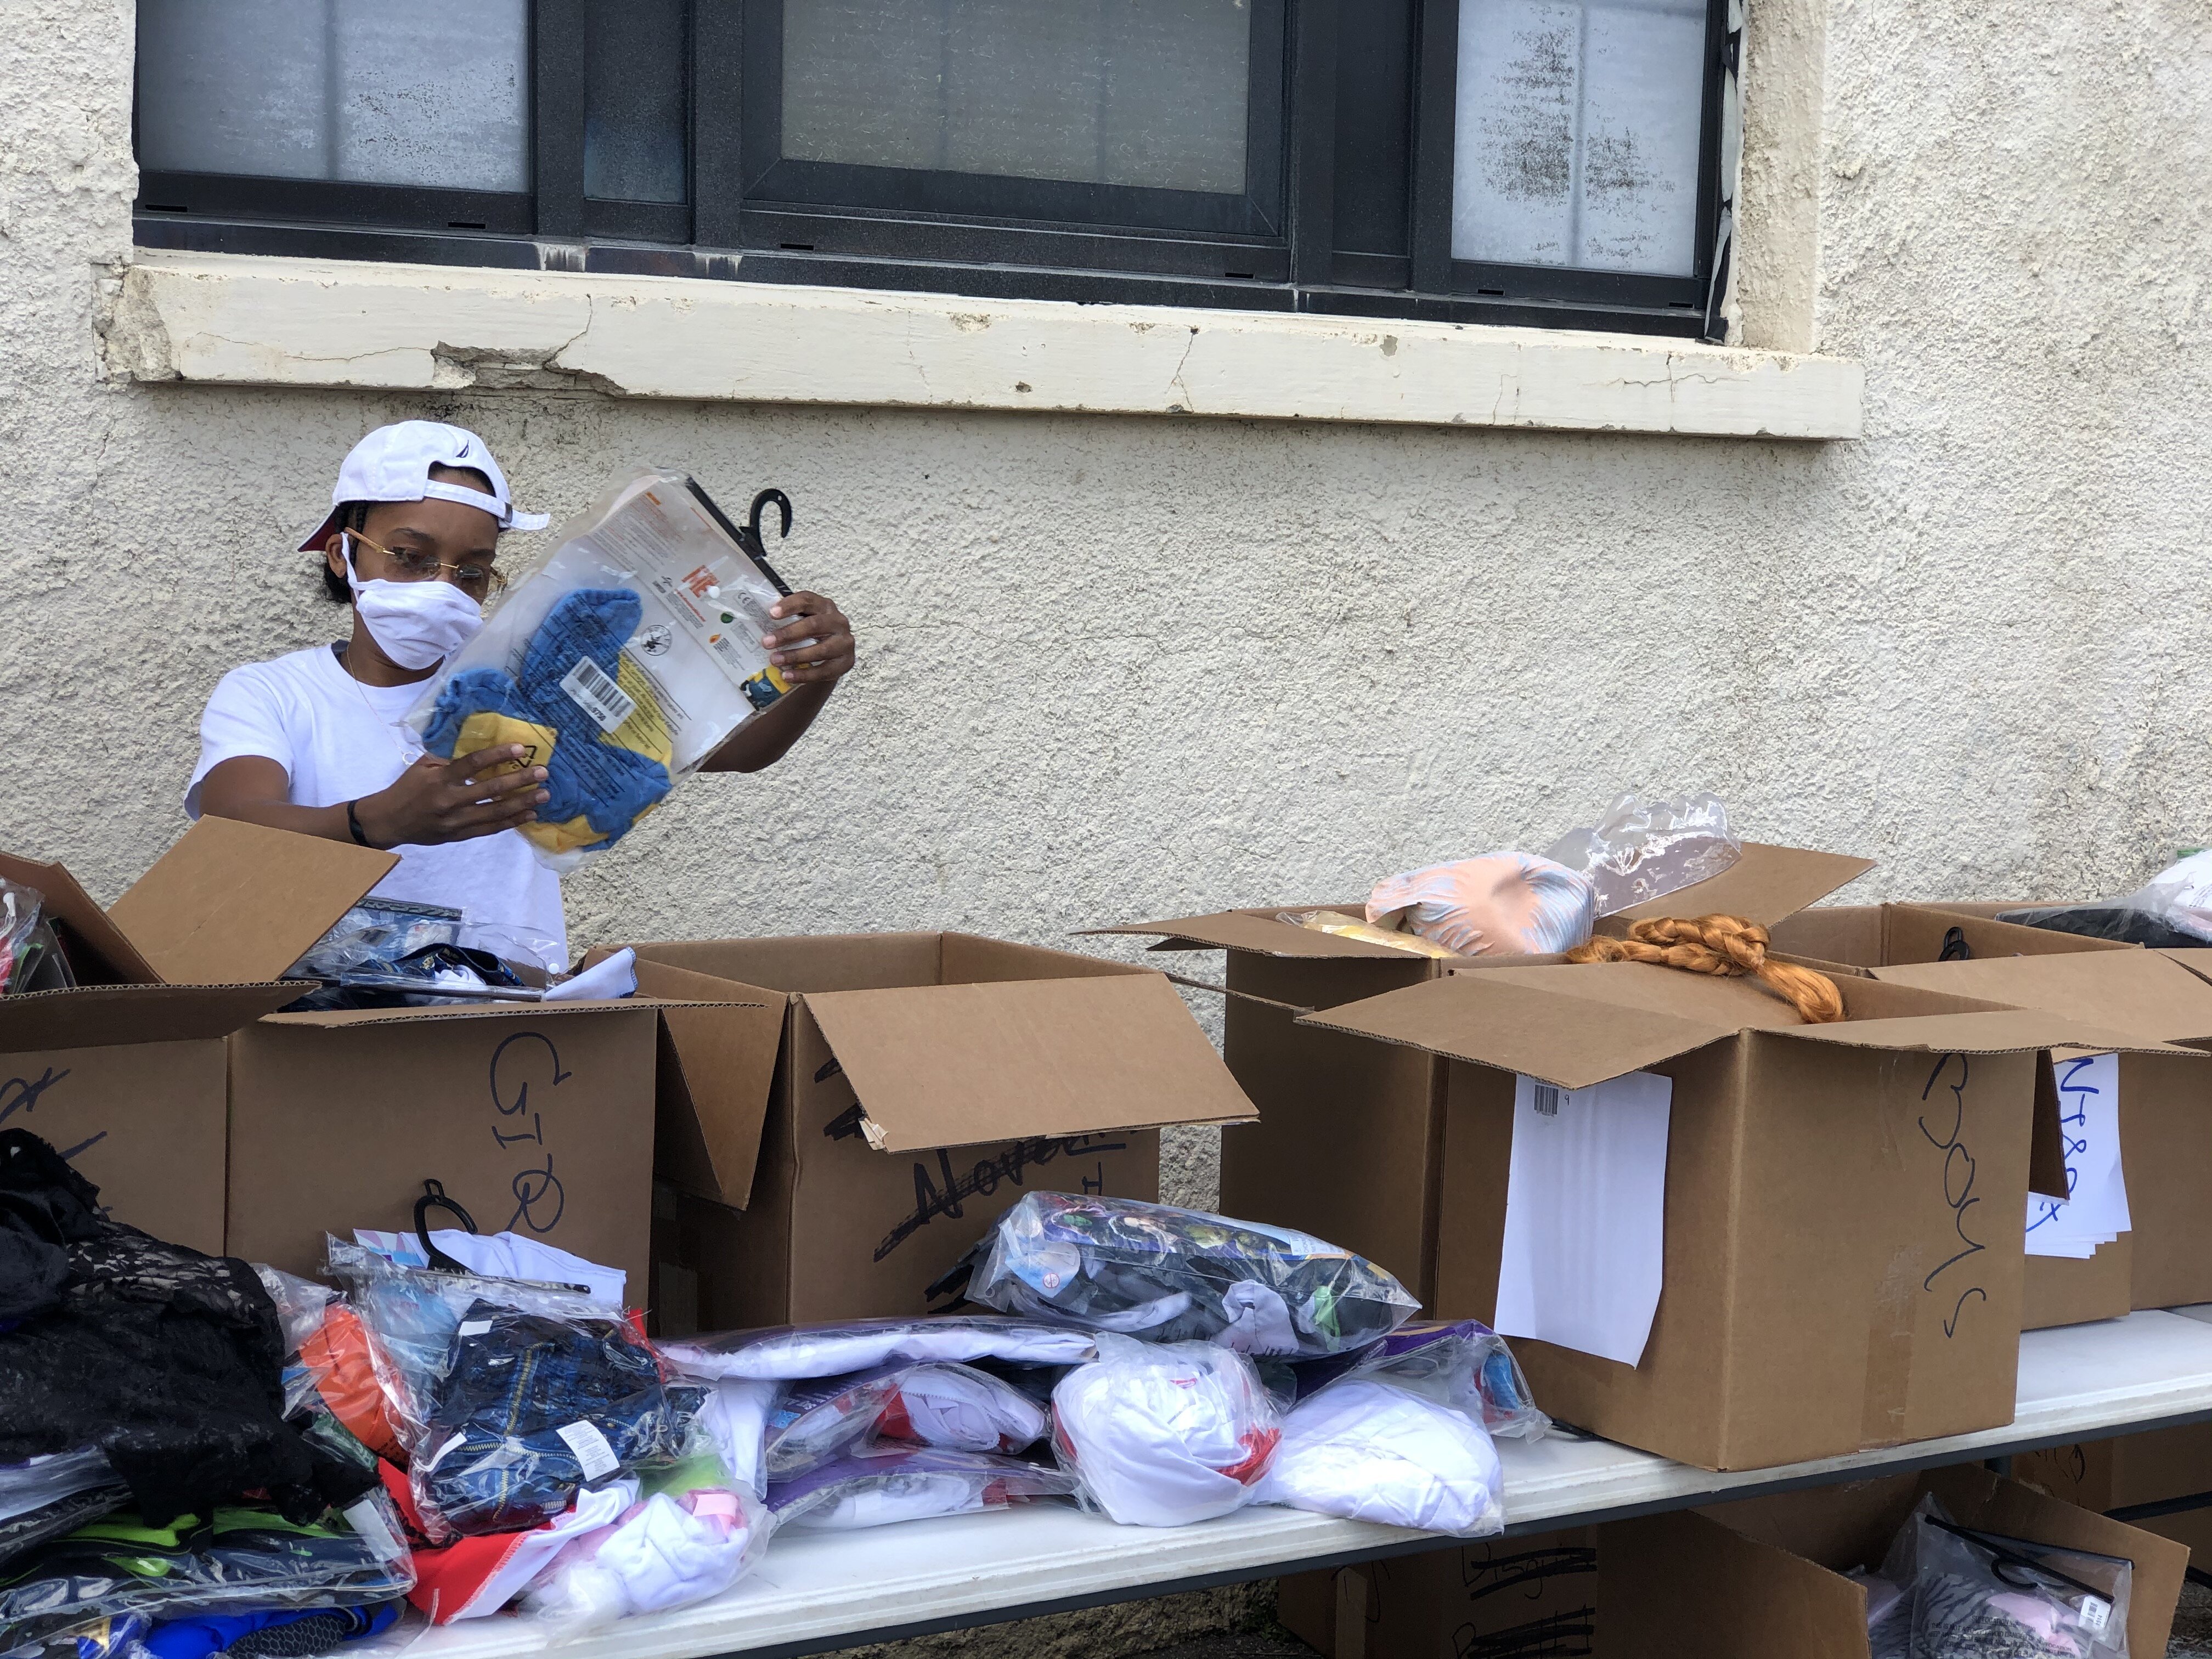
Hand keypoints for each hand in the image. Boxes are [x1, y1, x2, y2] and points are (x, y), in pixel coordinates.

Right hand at [355, 745, 549, 847]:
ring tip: (544, 795)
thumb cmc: (408, 788)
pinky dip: (511, 822)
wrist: (389, 821)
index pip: (472, 764)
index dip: (497, 755)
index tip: (519, 749)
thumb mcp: (423, 766)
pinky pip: (490, 829)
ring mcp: (455, 821)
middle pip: (490, 789)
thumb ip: (448, 758)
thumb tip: (478, 743)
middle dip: (519, 781)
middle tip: (543, 773)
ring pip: (495, 812)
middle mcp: (449, 800)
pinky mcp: (459, 835)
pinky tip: (529, 814)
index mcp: (439, 779)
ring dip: (522, 803)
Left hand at [762, 591, 855, 686]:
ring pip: (821, 650)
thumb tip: (756, 622)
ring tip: (774, 660)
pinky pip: (824, 670)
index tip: (771, 613)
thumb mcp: (803, 620)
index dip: (789, 606)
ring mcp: (845, 643)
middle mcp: (839, 622)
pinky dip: (804, 675)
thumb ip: (788, 618)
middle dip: (788, 634)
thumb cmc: (811, 634)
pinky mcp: (846, 663)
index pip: (807, 600)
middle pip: (814, 625)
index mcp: (825, 606)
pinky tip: (787, 675)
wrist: (832, 654)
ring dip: (795, 656)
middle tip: (766, 642)